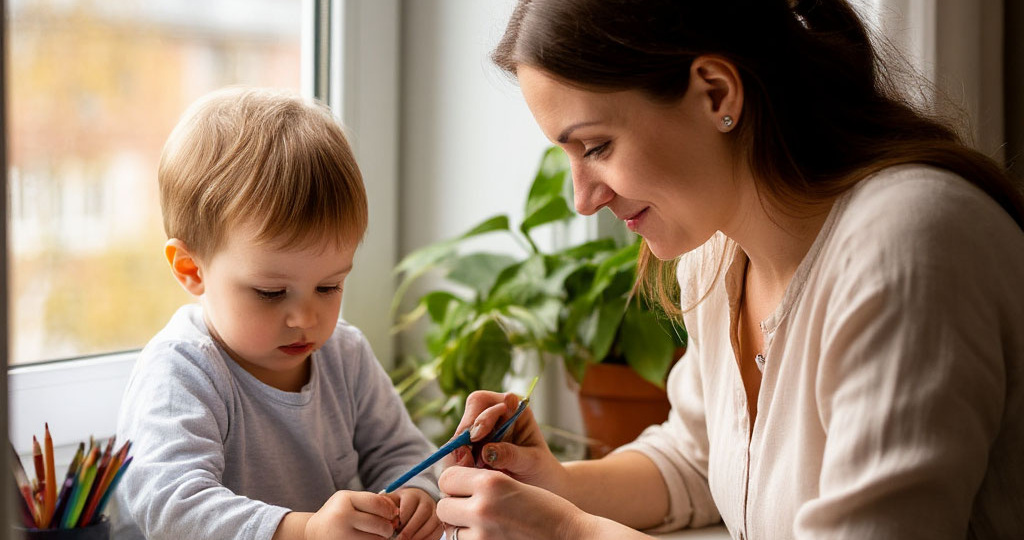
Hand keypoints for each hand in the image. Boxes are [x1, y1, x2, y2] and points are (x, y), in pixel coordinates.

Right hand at [305, 490, 398, 539]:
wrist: (313, 532)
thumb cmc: (337, 514)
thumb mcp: (349, 501)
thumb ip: (372, 502)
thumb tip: (396, 513)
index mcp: (344, 500)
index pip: (377, 503)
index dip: (390, 509)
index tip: (394, 514)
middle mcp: (342, 518)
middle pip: (380, 524)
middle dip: (388, 528)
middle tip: (386, 529)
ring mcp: (341, 536)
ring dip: (380, 539)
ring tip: (374, 535)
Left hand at [383, 488, 441, 539]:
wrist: (417, 504)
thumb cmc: (400, 505)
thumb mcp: (392, 501)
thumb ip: (385, 505)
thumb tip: (378, 513)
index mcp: (413, 495)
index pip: (408, 507)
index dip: (400, 520)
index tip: (392, 529)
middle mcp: (427, 501)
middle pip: (421, 515)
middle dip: (409, 530)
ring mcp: (436, 512)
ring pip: (431, 524)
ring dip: (418, 536)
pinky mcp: (440, 523)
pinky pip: (436, 532)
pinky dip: (426, 539)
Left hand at [437, 466, 595, 539]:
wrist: (570, 536)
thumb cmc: (545, 509)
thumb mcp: (512, 484)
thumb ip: (481, 484)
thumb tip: (447, 487)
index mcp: (490, 482)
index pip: (446, 478)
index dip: (455, 483)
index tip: (466, 488)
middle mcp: (482, 508)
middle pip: (443, 506)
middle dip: (454, 507)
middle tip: (474, 509)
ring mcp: (482, 536)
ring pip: (450, 530)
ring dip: (462, 528)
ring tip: (487, 525)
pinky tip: (492, 537)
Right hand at [445, 391, 566, 494]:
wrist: (542, 486)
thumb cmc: (541, 470)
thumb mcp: (531, 462)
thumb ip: (510, 455)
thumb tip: (486, 452)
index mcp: (513, 408)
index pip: (483, 401)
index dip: (477, 417)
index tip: (476, 437)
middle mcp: (494, 416)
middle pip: (466, 418)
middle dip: (464, 439)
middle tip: (468, 461)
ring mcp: (481, 433)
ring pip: (458, 438)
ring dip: (462, 455)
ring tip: (477, 471)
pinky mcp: (473, 450)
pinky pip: (458, 454)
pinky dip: (462, 465)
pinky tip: (474, 475)